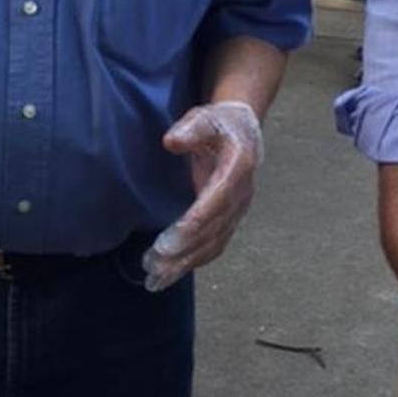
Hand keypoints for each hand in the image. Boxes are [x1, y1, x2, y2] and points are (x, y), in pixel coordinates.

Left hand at [142, 101, 262, 291]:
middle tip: (153, 265)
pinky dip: (193, 262)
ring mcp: (237, 211)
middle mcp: (241, 195)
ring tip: (156, 279)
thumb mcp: (205, 117)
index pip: (215, 203)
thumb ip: (190, 129)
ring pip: (214, 244)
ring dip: (185, 263)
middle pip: (213, 230)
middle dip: (183, 251)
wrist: (243, 132)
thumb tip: (171, 141)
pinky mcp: (229, 220)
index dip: (193, 224)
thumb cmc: (220, 124)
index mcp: (238, 168)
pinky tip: (170, 274)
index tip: (167, 242)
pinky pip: (214, 246)